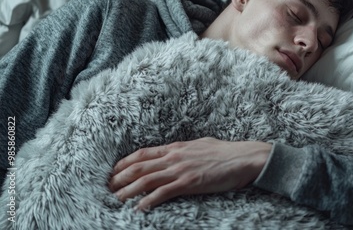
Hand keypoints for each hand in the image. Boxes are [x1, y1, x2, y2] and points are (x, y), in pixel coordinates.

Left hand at [108, 137, 271, 210]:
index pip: (142, 154)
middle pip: (138, 167)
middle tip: (108, 188)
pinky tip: (138, 208)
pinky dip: (148, 201)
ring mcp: (180, 170)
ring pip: (146, 180)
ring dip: (128, 191)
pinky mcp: (189, 183)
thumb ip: (183, 150)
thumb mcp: (199, 145)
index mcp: (175, 148)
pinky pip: (162, 193)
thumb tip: (174, 153)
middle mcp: (173, 157)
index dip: (124, 163)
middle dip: (120, 178)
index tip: (113, 172)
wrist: (243, 158)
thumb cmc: (224, 152)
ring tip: (116, 200)